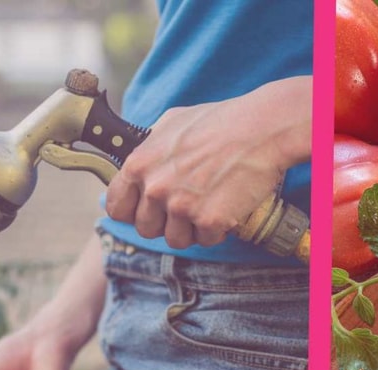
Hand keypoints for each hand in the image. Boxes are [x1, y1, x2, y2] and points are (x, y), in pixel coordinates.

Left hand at [106, 76, 311, 248]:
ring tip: (209, 205)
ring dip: (192, 229)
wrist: (261, 129)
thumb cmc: (221, 120)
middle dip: (165, 222)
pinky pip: (207, 240)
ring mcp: (182, 207)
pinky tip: (227, 206)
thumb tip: (141, 160)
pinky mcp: (210, 220)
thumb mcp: (173, 122)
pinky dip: (219, 230)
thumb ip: (150, 147)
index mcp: (140, 164)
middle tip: (187, 207)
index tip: (146, 210)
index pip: (116, 208)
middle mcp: (156, 188)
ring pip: (176, 240)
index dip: (132, 211)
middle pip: (146, 229)